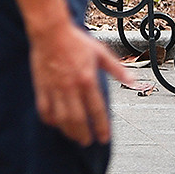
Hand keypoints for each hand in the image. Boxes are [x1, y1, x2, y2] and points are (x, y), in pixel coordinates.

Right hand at [29, 22, 137, 144]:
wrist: (50, 31)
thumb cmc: (75, 40)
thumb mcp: (101, 52)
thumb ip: (117, 69)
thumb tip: (133, 81)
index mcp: (88, 80)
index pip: (97, 111)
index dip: (102, 128)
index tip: (104, 138)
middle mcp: (71, 87)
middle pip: (78, 119)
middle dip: (83, 134)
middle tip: (87, 142)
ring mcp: (55, 87)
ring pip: (61, 116)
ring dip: (68, 130)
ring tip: (73, 137)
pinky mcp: (41, 85)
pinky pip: (43, 107)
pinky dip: (48, 118)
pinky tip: (53, 123)